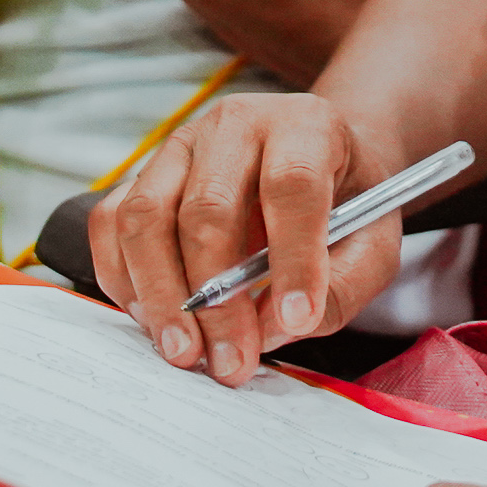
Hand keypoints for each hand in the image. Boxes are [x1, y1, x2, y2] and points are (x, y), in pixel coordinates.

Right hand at [89, 93, 404, 385]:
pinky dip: (125, 281)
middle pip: (207, 206)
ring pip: (145, 215)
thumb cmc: (348, 204)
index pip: (292, 185)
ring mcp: (180, 146)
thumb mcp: (374, 243)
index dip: (293, 258)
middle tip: (231, 361)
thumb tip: (273, 328)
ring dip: (161, 295)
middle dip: (216, 298)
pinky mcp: (144, 174)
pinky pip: (111, 224)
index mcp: (306, 126)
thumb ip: (339, 286)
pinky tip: (157, 322)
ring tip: (187, 353)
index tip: (297, 321)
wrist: (319, 165)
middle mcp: (236, 124)